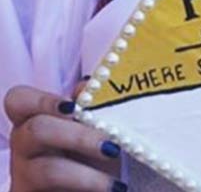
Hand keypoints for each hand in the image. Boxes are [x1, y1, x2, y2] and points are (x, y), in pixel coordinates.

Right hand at [4, 85, 125, 190]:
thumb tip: (90, 84)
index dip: (44, 100)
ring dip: (87, 174)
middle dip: (78, 136)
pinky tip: (110, 188)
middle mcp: (23, 143)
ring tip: (115, 181)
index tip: (74, 106)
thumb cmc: (91, 152)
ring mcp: (23, 173)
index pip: (19, 100)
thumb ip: (90, 104)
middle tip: (111, 146)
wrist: (91, 187)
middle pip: (37, 130)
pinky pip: (53, 191)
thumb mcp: (94, 126)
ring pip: (48, 169)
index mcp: (35, 116)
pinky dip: (85, 188)